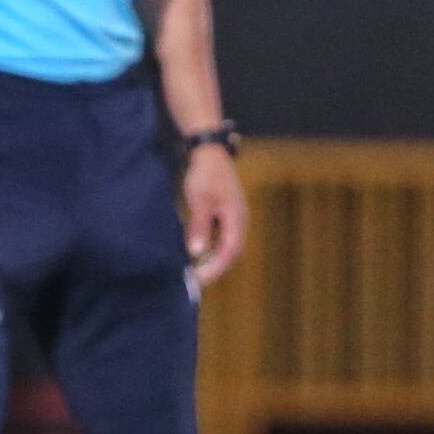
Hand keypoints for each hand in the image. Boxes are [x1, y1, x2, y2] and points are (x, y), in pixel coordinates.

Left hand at [182, 143, 247, 285]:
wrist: (209, 153)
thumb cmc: (205, 174)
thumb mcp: (200, 200)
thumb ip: (199, 226)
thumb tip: (197, 252)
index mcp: (236, 219)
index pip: (229, 251)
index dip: (215, 268)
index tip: (198, 279)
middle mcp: (239, 221)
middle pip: (230, 252)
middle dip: (214, 268)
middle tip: (194, 280)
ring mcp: (233, 218)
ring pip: (225, 246)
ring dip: (212, 260)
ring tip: (194, 271)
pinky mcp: (225, 215)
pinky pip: (220, 238)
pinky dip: (210, 248)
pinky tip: (196, 253)